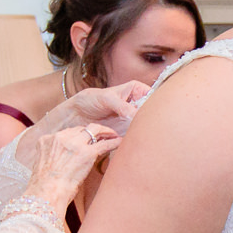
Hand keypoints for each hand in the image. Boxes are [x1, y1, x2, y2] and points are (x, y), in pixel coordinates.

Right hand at [24, 124, 120, 214]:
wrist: (46, 194)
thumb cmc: (44, 187)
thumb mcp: (42, 166)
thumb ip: (52, 158)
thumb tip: (62, 163)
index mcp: (47, 140)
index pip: (66, 132)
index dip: (78, 136)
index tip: (85, 140)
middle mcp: (60, 137)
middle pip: (81, 129)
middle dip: (92, 132)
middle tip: (102, 136)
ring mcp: (74, 144)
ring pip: (94, 130)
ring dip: (105, 132)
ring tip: (113, 135)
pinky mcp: (87, 153)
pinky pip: (105, 144)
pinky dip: (114, 142)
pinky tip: (120, 142)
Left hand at [30, 80, 150, 139]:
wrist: (76, 116)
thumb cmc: (89, 100)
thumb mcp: (106, 99)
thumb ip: (123, 106)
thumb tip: (137, 116)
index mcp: (136, 90)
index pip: (153, 96)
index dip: (156, 105)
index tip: (155, 116)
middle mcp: (138, 104)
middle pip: (152, 113)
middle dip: (153, 121)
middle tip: (151, 129)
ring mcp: (134, 119)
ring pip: (145, 126)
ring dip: (145, 132)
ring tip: (144, 137)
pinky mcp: (128, 132)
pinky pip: (136, 136)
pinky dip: (136, 140)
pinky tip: (135, 143)